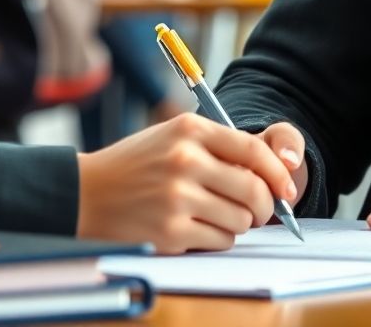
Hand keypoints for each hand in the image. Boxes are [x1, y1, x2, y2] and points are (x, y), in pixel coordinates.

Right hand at [76, 113, 304, 253]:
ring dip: (238, 223)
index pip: (253, 150)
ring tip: (217, 215)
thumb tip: (269, 170)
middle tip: (259, 210)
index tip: (287, 188)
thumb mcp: (174, 137)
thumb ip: (218, 147)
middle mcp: (186, 160)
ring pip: (240, 219)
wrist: (83, 193)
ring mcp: (177, 198)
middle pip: (253, 189)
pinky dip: (218, 238)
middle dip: (264, 205)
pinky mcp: (170, 233)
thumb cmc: (136, 165)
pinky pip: (219, 241)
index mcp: (191, 130)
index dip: (278, 172)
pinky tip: (198, 228)